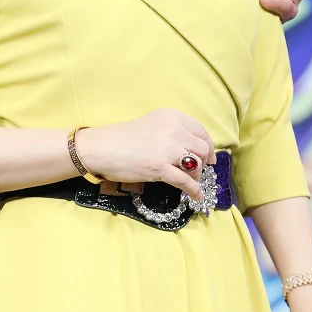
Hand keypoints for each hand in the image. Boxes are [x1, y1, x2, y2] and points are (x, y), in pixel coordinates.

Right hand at [76, 109, 215, 201]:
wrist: (102, 148)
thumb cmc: (125, 138)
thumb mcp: (153, 124)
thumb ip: (174, 132)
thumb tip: (195, 150)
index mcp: (172, 116)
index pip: (201, 131)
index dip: (208, 146)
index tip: (209, 157)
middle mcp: (173, 130)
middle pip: (202, 148)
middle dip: (203, 162)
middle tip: (197, 170)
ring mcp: (168, 149)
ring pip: (196, 164)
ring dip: (196, 175)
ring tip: (190, 180)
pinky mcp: (161, 168)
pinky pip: (186, 181)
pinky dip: (194, 190)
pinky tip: (196, 195)